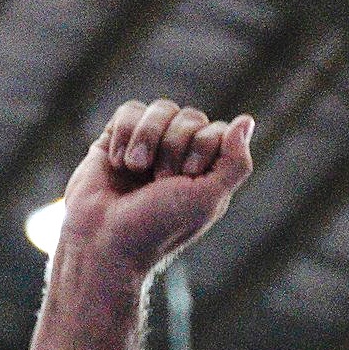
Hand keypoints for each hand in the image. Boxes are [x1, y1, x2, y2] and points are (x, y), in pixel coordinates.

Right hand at [57, 99, 255, 278]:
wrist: (102, 241)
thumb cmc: (156, 228)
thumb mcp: (207, 199)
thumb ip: (236, 164)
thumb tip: (246, 121)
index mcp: (204, 173)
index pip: (217, 131)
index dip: (201, 146)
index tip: (185, 178)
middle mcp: (178, 157)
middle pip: (191, 116)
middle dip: (173, 146)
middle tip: (158, 181)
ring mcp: (147, 147)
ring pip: (161, 108)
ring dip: (148, 138)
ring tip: (133, 167)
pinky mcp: (116, 140)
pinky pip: (130, 110)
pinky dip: (125, 133)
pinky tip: (117, 162)